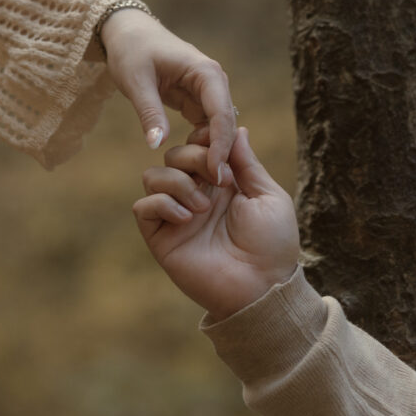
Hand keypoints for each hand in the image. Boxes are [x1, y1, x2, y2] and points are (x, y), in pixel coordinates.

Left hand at [101, 8, 235, 184]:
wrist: (128, 32)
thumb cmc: (131, 51)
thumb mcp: (135, 82)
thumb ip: (149, 113)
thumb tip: (157, 146)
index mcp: (206, 72)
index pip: (222, 114)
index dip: (221, 145)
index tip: (216, 173)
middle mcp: (214, 81)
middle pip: (226, 123)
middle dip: (222, 153)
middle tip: (215, 185)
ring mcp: (207, 92)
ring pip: (218, 128)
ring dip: (213, 151)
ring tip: (204, 180)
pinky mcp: (197, 100)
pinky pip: (206, 127)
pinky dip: (202, 145)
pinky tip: (195, 166)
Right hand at [132, 127, 298, 321]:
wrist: (261, 287)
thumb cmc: (272, 245)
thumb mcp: (268, 196)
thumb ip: (248, 162)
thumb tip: (239, 128)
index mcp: (221, 183)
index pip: (197, 144)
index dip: (204, 138)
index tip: (219, 147)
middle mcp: (195, 195)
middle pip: (173, 154)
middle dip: (193, 157)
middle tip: (219, 179)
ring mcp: (176, 216)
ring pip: (153, 175)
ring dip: (178, 182)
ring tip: (203, 207)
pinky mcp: (161, 237)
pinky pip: (143, 206)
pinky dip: (163, 204)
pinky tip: (187, 218)